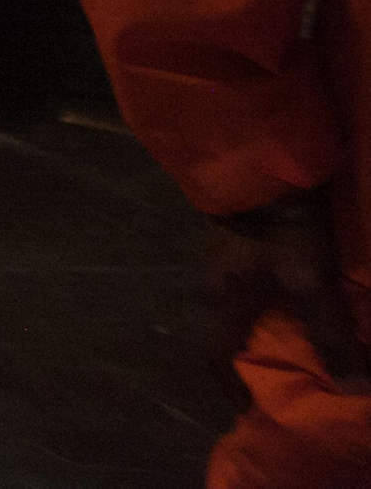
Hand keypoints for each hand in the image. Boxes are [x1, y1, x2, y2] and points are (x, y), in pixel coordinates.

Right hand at [207, 185, 370, 402]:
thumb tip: (355, 391)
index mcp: (223, 300)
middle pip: (230, 333)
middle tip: (286, 380)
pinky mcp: (243, 238)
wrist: (264, 161)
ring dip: (268, 330)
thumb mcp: (310, 282)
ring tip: (302, 344)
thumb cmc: (279, 229)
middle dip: (254, 361)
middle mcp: (217, 283)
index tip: (253, 409)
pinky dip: (276, 305)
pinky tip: (300, 301)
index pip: (215, 355)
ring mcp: (227, 258)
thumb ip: (331, 335)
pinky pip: (256, 286)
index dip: (231, 386)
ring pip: (244, 308)